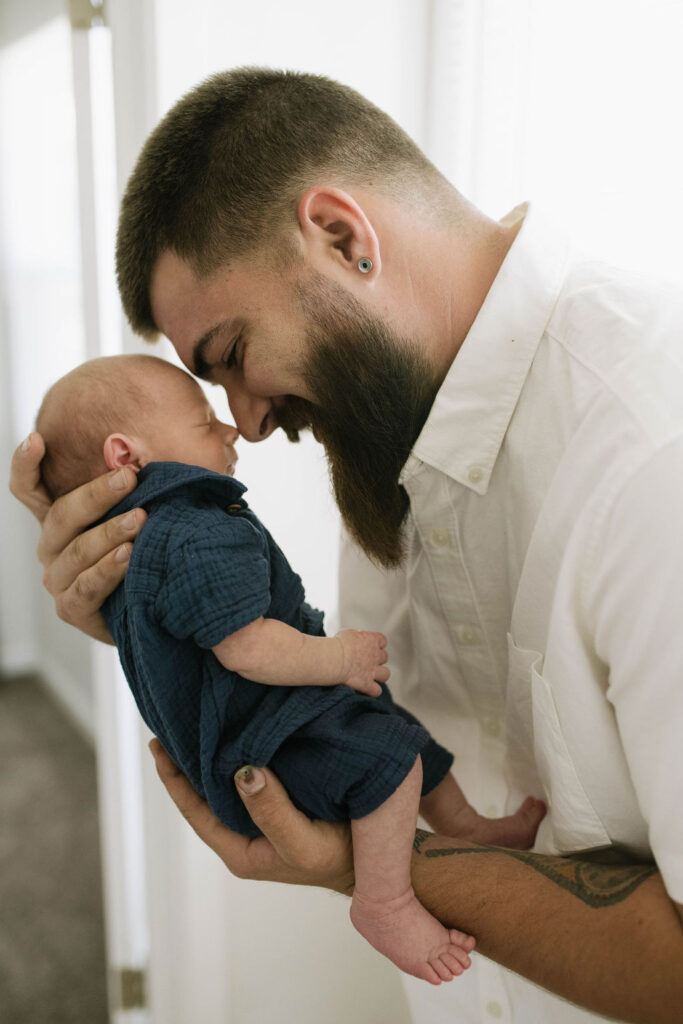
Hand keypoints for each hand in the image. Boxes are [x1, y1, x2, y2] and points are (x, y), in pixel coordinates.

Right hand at [9, 432, 146, 642]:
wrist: (150, 609)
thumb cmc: (140, 553)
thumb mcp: (132, 517)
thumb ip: (128, 491)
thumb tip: (139, 456)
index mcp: (58, 521)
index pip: (29, 490)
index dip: (26, 465)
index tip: (37, 440)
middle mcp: (51, 548)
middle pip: (62, 515)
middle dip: (97, 494)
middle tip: (129, 478)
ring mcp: (58, 580)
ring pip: (78, 550)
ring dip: (111, 532)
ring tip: (141, 519)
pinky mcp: (72, 609)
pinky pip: (87, 587)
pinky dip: (108, 570)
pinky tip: (129, 556)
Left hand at [149, 739, 354, 894]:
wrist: (373, 860)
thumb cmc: (339, 859)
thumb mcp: (302, 844)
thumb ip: (272, 812)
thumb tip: (242, 772)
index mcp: (239, 849)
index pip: (195, 810)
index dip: (174, 779)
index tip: (158, 745)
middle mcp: (243, 832)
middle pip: (205, 794)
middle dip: (187, 761)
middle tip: (171, 722)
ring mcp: (259, 816)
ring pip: (225, 782)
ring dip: (212, 753)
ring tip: (197, 721)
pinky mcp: (278, 800)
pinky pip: (250, 774)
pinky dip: (239, 752)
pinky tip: (238, 730)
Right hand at [335, 628, 389, 696]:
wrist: (335, 658)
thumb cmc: (338, 645)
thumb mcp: (348, 634)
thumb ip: (356, 638)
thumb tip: (355, 640)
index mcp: (372, 640)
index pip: (382, 640)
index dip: (376, 644)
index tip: (368, 646)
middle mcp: (375, 655)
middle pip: (384, 657)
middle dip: (377, 660)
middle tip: (365, 661)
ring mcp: (372, 671)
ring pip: (385, 674)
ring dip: (379, 675)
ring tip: (369, 676)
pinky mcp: (367, 684)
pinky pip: (377, 691)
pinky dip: (373, 691)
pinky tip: (366, 689)